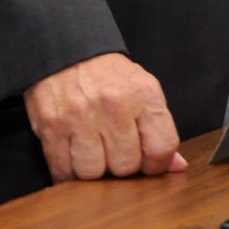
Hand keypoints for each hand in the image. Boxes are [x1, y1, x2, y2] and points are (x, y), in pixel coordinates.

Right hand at [24, 53, 186, 182]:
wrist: (69, 54)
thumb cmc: (111, 78)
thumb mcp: (144, 91)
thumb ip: (160, 129)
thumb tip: (176, 166)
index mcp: (144, 94)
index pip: (161, 147)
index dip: (157, 164)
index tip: (148, 163)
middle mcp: (114, 106)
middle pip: (125, 166)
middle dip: (123, 166)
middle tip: (117, 153)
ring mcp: (80, 118)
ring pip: (93, 174)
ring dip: (94, 171)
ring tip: (95, 154)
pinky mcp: (52, 128)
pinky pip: (64, 171)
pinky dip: (70, 172)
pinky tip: (75, 158)